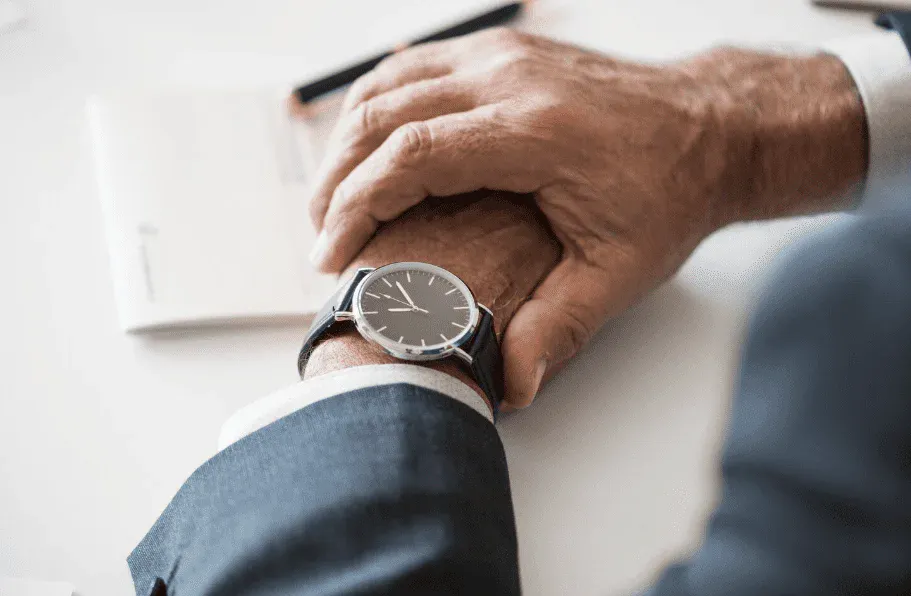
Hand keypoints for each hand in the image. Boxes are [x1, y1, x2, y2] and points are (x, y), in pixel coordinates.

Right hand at [307, 29, 866, 406]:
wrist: (711, 129)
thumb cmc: (669, 193)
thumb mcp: (619, 272)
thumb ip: (558, 327)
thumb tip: (510, 385)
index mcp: (534, 131)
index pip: (408, 157)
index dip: (355, 206)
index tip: (331, 253)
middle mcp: (510, 79)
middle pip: (381, 114)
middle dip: (336, 179)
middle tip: (322, 235)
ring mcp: (504, 55)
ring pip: (388, 82)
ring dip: (348, 140)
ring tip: (334, 198)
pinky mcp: (504, 52)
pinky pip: (415, 67)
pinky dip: (378, 106)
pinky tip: (369, 146)